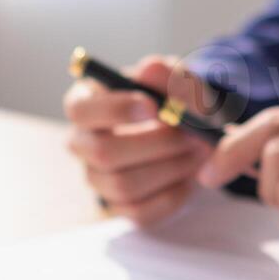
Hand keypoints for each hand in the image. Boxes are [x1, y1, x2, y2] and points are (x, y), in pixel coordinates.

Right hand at [64, 55, 214, 225]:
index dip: (114, 110)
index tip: (153, 107)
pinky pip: (139, 212)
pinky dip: (171, 195)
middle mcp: (82, 143)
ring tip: (198, 153)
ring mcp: (97, 178)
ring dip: (169, 169)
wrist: (189, 133)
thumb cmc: (172, 101)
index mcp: (85, 103)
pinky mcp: (117, 207)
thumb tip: (150, 68)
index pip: (80, 110)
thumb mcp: (177, 81)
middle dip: (154, 145)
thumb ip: (168, 74)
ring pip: (123, 185)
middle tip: (192, 136)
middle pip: (102, 153)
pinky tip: (189, 177)